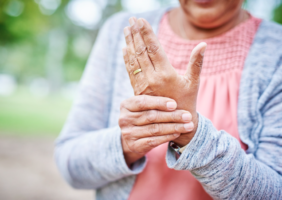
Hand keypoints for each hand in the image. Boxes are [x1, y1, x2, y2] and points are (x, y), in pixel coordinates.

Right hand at [119, 95, 192, 165]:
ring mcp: (128, 133)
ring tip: (188, 125)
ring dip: (174, 127)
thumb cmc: (145, 115)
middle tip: (187, 116)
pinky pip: (154, 141)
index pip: (143, 102)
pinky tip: (178, 133)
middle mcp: (124, 119)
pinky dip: (168, 136)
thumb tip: (178, 81)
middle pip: (151, 116)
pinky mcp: (134, 145)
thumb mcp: (146, 105)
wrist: (134, 138)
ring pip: (155, 129)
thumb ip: (156, 97)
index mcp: (126, 105)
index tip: (175, 104)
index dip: (159, 103)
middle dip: (172, 116)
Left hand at [122, 17, 205, 145]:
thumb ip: (196, 62)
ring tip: (126, 30)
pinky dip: (127, 59)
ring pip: (134, 60)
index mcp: (166, 73)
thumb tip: (203, 44)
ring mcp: (143, 85)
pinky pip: (131, 71)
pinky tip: (125, 49)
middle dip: (136, 34)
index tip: (141, 20)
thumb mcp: (193, 82)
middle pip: (141, 51)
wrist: (175, 123)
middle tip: (132, 19)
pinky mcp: (138, 90)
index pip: (154, 48)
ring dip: (129, 43)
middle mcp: (152, 78)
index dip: (147, 33)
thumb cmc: (188, 101)